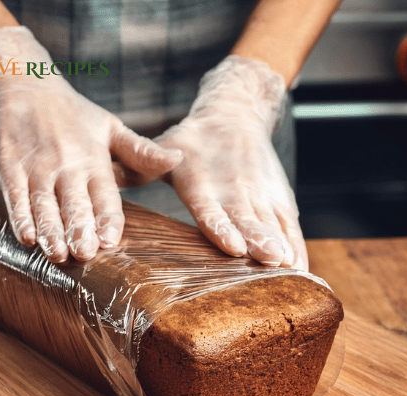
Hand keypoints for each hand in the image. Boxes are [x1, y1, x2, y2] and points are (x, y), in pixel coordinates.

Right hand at [0, 26, 181, 262]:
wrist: (23, 83)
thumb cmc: (73, 114)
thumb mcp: (111, 128)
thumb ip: (142, 151)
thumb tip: (178, 159)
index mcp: (94, 159)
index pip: (104, 193)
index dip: (107, 217)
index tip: (111, 240)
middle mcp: (66, 165)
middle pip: (73, 202)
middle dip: (79, 228)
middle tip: (85, 253)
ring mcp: (36, 167)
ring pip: (44, 204)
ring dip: (51, 230)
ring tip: (58, 253)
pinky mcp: (9, 167)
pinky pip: (15, 196)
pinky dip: (20, 217)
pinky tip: (27, 237)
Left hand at [155, 56, 307, 269]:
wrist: (236, 113)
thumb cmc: (195, 138)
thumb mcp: (167, 144)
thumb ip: (138, 166)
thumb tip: (104, 178)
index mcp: (203, 182)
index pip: (212, 209)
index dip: (222, 227)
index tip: (234, 246)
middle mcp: (235, 190)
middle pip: (249, 220)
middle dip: (261, 242)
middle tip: (273, 262)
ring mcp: (261, 195)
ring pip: (274, 224)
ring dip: (283, 246)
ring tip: (293, 270)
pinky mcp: (278, 198)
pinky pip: (290, 225)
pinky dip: (297, 246)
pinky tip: (302, 271)